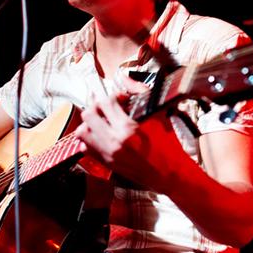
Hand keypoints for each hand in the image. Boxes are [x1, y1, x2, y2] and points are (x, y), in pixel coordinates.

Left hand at [75, 75, 185, 192]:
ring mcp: (108, 153)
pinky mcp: (107, 163)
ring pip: (82, 132)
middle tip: (107, 107)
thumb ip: (141, 92)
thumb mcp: (158, 114)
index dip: (112, 95)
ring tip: (101, 121)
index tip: (121, 99)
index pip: (106, 102)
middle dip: (97, 106)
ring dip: (89, 123)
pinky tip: (101, 136)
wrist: (170, 173)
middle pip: (88, 115)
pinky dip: (89, 139)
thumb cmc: (167, 144)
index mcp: (127, 127)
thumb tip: (124, 78)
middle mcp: (114, 141)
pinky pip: (86, 148)